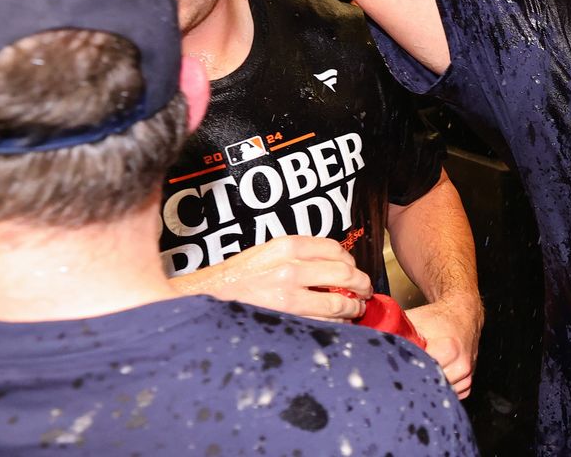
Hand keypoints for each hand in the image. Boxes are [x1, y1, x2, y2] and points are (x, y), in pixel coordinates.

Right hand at [167, 236, 370, 321]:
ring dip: (353, 307)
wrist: (204, 300)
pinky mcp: (286, 320)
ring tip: (356, 309)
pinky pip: (323, 323)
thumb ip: (295, 255)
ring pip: (338, 303)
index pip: (333, 248)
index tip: (354, 268)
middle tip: (365, 291)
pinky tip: (339, 323)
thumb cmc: (235, 278)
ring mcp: (289, 296)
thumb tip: (330, 264)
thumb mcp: (265, 253)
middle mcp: (290, 268)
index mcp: (285, 246)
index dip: (350, 260)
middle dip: (361, 284)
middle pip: (344, 274)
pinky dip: (337, 324)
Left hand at [405, 295, 483, 397]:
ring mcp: (466, 374)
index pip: (422, 372)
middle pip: (430, 385)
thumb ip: (395, 332)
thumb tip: (372, 343)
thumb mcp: (414, 320)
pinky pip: (450, 394)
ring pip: (440, 392)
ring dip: (428, 385)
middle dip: (415, 380)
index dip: (406, 371)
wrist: (462, 313)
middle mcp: (461, 364)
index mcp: (448, 348)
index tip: (397, 369)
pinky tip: (433, 375)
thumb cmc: (437, 317)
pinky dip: (440, 388)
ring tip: (420, 371)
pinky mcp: (468, 381)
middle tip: (404, 373)